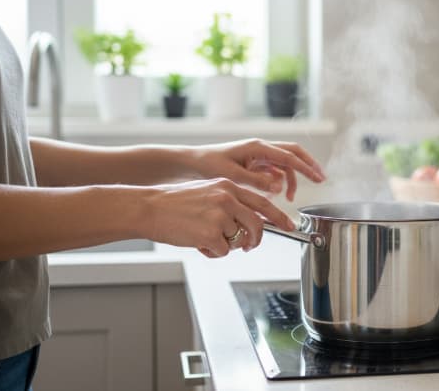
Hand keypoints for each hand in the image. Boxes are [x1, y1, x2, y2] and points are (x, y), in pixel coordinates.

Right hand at [143, 178, 296, 257]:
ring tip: (204, 237)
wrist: (148, 207)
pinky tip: (196, 242)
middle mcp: (228, 198)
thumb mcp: (208, 192)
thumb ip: (230, 203)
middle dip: (255, 240)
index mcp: (228, 186)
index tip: (290, 226)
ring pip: (238, 240)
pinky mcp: (211, 233)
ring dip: (224, 245)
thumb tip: (248, 223)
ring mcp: (220, 216)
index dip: (279, 217)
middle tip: (249, 246)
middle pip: (257, 226)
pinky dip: (211, 252)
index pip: (263, 203)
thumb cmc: (173, 203)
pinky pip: (223, 251)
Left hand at [193, 139, 325, 200]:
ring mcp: (259, 154)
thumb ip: (257, 181)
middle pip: (293, 153)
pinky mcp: (255, 162)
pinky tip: (276, 194)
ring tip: (290, 197)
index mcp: (258, 147)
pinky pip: (274, 170)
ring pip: (285, 163)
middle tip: (320, 178)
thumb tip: (279, 187)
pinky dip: (279, 181)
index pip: (288, 156)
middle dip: (308, 165)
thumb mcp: (233, 175)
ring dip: (291, 179)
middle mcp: (261, 148)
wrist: (192, 163)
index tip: (318, 177)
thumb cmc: (208, 165)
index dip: (305, 167)